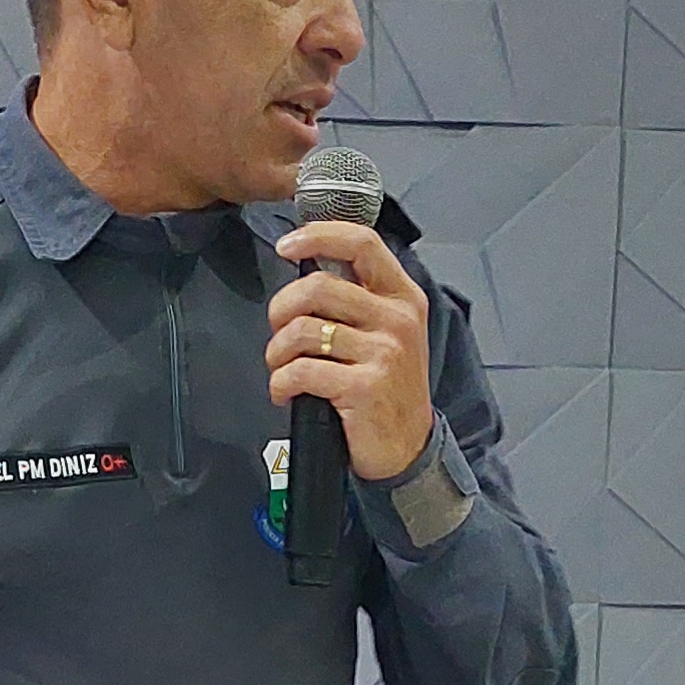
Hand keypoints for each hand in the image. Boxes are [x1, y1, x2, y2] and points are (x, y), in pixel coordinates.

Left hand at [268, 219, 434, 482]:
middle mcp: (397, 320)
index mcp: (402, 297)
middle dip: (281, 309)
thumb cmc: (388, 388)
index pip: (362, 244)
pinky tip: (285, 392)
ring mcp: (383, 354)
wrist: (407, 449)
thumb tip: (307, 267)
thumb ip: (359, 298)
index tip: (286, 245)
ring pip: (302, 331)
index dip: (318, 236)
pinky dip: (280, 383)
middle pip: (317, 287)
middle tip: (278, 332)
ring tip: (281, 368)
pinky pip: (300, 371)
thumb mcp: (389, 333)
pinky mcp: (364, 388)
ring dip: (276, 352)